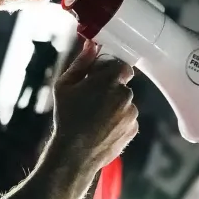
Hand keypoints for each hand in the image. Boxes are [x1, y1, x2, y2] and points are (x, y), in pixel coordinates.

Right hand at [51, 39, 137, 172]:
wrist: (75, 153)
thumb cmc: (66, 117)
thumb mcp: (65, 86)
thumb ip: (81, 63)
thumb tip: (91, 45)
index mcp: (110, 79)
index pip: (122, 66)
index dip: (111, 72)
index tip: (100, 78)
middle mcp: (125, 94)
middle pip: (123, 86)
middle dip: (111, 90)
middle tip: (93, 101)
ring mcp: (131, 113)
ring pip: (126, 104)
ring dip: (115, 107)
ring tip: (95, 119)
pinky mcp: (134, 129)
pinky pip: (128, 120)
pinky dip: (118, 122)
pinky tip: (101, 129)